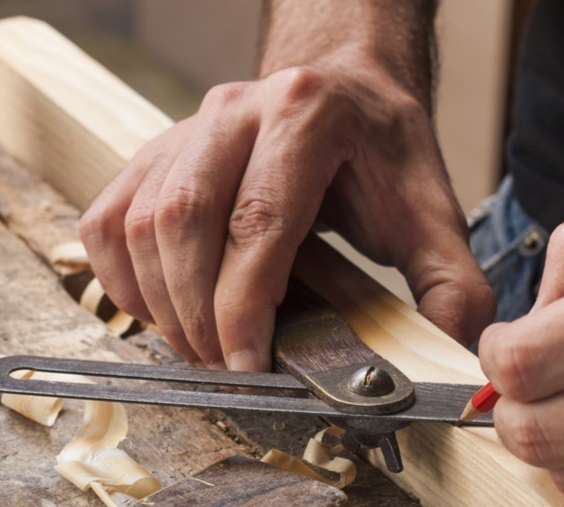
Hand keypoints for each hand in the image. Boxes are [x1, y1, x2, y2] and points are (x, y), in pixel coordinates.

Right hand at [80, 58, 493, 370]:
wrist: (339, 85)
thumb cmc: (377, 146)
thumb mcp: (429, 206)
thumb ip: (449, 282)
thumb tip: (455, 355)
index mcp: (305, 115)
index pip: (257, 222)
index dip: (242, 306)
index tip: (247, 365)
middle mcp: (233, 112)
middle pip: (182, 222)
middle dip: (195, 313)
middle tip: (222, 365)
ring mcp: (184, 129)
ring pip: (138, 222)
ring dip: (158, 300)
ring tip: (196, 345)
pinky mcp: (154, 153)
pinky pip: (108, 217)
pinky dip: (119, 275)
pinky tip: (155, 306)